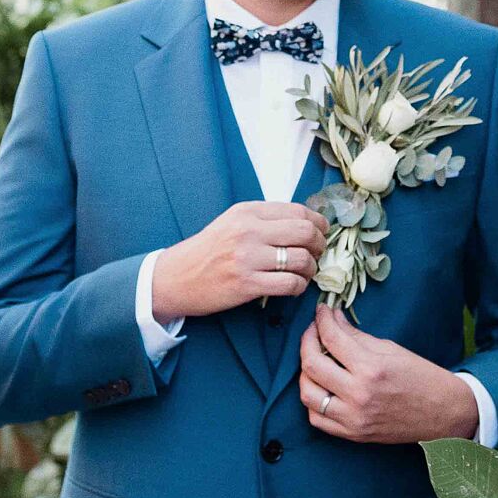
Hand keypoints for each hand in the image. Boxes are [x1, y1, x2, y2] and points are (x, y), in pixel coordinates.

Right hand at [151, 202, 328, 321]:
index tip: (321, 233)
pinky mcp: (247, 284)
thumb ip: (265, 219)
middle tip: (317, 253)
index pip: (298, 211)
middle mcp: (249, 231)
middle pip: (305, 232)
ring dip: (311, 269)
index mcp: (247, 212)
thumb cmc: (208, 251)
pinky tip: (294, 286)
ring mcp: (248, 258)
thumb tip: (306, 223)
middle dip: (320, 244)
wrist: (176, 278)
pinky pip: (290, 284)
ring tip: (304, 273)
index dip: (318, 223)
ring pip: (302, 259)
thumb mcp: (233, 222)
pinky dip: (300, 287)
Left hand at [299, 303, 478, 443]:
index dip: (322, 319)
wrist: (443, 413)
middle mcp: (359, 394)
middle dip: (307, 341)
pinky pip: (317, 419)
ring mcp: (353, 417)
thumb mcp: (391, 350)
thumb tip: (333, 320)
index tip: (322, 312)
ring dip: (306, 373)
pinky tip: (321, 388)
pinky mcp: (353, 434)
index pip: (332, 338)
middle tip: (314, 331)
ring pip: (308, 394)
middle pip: (312, 364)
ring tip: (315, 360)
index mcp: (371, 368)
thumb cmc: (421, 377)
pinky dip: (313, 401)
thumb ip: (357, 336)